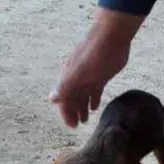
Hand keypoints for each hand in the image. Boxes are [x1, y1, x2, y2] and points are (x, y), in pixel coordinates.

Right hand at [50, 8, 143, 127]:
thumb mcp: (78, 72)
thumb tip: (52, 100)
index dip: (66, 113)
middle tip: (78, 126)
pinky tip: (95, 108)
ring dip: (82, 108)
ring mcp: (90, 77)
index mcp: (70, 77)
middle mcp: (78, 78)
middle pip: (73, 99)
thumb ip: (65, 86)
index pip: (64, 99)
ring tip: (85, 120)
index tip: (71, 126)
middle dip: (74, 112)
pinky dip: (93, 99)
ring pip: (83, 96)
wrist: (111, 37)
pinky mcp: (101, 76)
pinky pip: (95, 91)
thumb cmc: (93, 53)